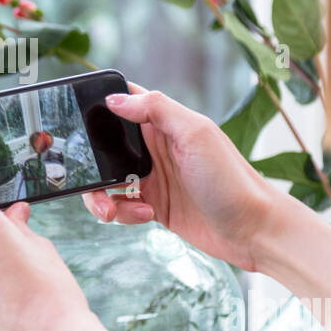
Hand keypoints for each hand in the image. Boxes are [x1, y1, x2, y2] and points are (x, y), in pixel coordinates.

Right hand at [82, 86, 274, 271]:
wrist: (254, 230)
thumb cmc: (232, 180)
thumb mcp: (196, 134)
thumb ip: (156, 110)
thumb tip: (115, 99)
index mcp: (165, 123)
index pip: (124, 102)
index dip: (99, 106)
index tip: (76, 119)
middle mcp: (155, 148)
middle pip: (105, 146)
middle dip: (90, 164)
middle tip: (89, 179)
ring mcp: (153, 178)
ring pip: (108, 180)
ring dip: (101, 196)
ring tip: (112, 211)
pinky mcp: (154, 206)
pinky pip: (122, 206)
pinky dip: (123, 214)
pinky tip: (146, 217)